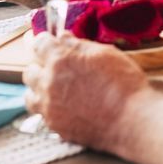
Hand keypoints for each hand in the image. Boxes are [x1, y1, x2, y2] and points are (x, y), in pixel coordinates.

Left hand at [22, 34, 148, 147]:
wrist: (132, 120)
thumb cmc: (124, 84)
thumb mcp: (105, 54)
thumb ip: (79, 45)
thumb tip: (63, 38)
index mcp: (60, 60)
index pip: (38, 44)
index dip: (43, 40)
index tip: (46, 40)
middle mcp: (49, 83)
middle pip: (30, 70)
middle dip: (40, 64)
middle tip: (54, 64)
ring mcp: (50, 107)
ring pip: (30, 94)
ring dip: (38, 87)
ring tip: (54, 86)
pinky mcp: (55, 126)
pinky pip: (41, 113)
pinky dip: (47, 106)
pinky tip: (62, 104)